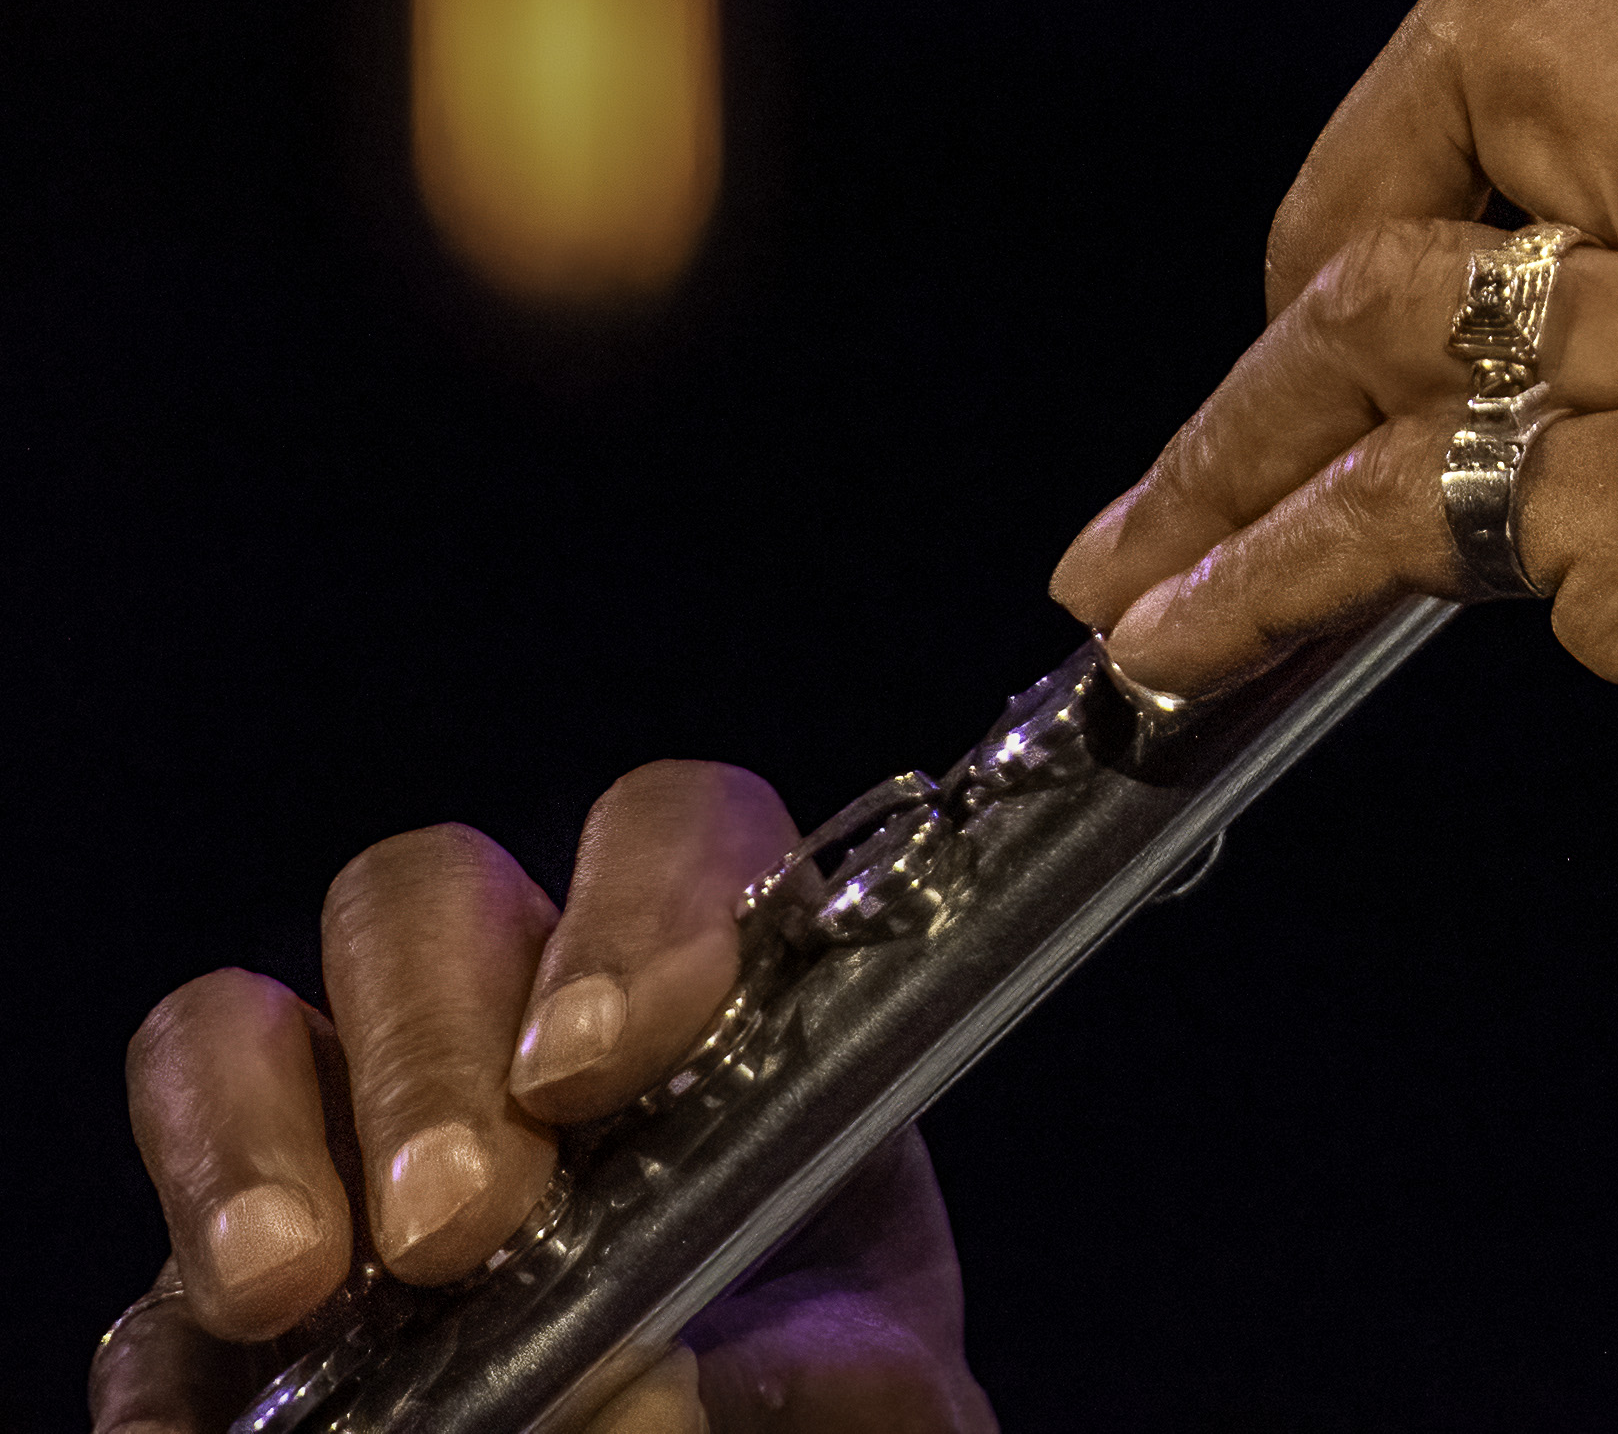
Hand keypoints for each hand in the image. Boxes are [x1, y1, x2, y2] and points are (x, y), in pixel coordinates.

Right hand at [101, 763, 985, 1431]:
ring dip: (249, 1139)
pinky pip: (151, 1298)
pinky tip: (206, 1428)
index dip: (641, 909)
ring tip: (294, 1284)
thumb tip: (633, 1385)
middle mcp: (517, 1035)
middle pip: (427, 900)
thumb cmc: (823, 1407)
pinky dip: (165, 1357)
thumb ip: (803, 1379)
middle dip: (431, 1050)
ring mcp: (350, 1154)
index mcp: (716, 1007)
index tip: (611, 1059)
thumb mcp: (876, 1391)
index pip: (672, 833)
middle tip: (464, 1221)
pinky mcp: (230, 1318)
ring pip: (238, 1026)